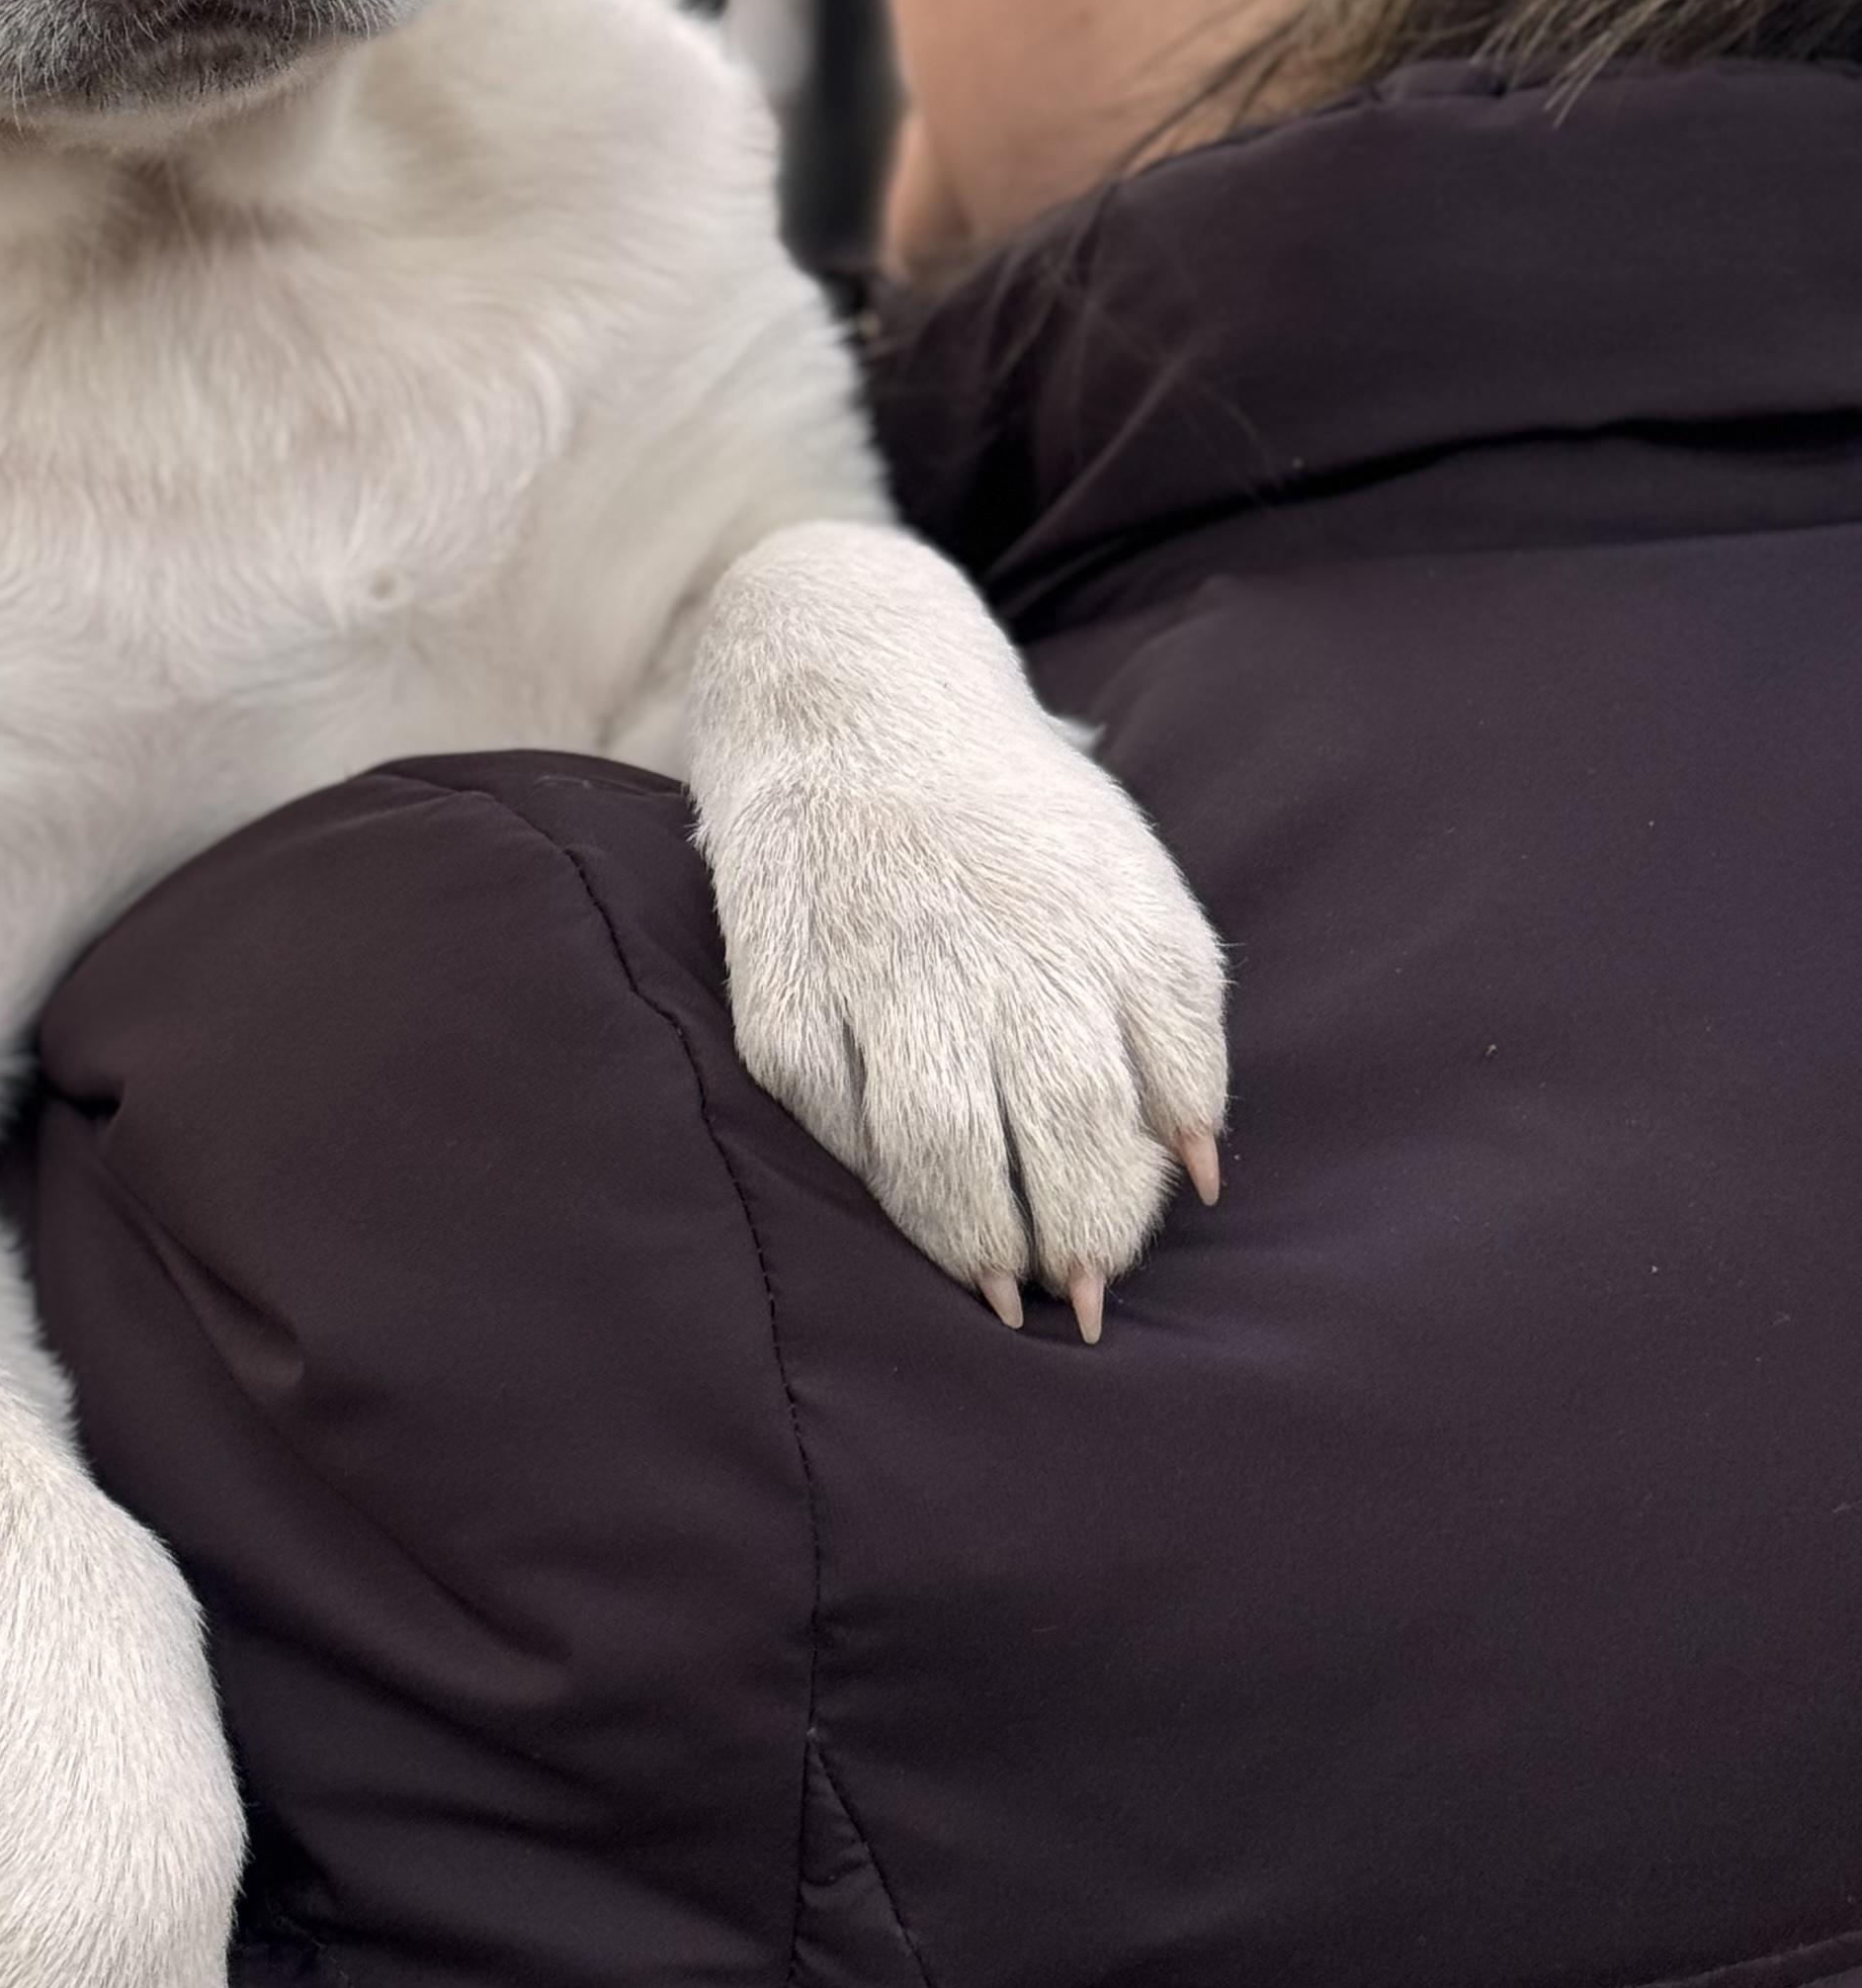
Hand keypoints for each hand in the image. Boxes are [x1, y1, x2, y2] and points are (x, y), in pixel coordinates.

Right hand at [690, 521, 1226, 1335]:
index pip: (1154, 1092)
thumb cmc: (1010, 821)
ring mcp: (888, 957)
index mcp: (1111, 915)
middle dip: (1070, 1238)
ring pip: (938, 1141)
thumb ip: (1173, 1022)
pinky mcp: (786, 976)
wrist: (848, 687)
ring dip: (970, 1237)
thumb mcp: (1126, 886)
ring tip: (991, 1286)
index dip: (1137, 1199)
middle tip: (1067, 1300)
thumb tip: (1199, 1174)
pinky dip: (863, 1168)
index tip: (1121, 1259)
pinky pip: (827, 1107)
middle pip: (1059, 1127)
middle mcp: (1004, 939)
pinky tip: (889, 1196)